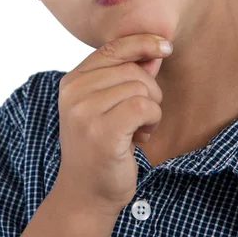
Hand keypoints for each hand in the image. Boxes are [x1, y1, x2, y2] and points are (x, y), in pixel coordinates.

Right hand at [55, 33, 172, 215]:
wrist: (85, 194)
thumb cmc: (100, 147)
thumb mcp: (108, 105)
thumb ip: (127, 76)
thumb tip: (155, 50)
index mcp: (72, 81)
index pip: (111, 48)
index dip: (142, 42)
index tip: (165, 45)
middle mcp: (73, 92)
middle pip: (131, 69)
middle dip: (150, 90)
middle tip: (144, 116)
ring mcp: (85, 112)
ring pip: (140, 88)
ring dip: (152, 109)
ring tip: (139, 130)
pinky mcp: (102, 131)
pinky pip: (144, 107)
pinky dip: (152, 120)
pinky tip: (142, 137)